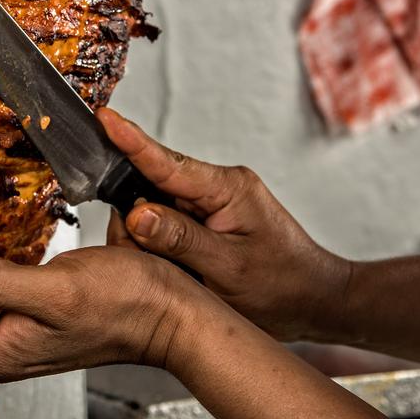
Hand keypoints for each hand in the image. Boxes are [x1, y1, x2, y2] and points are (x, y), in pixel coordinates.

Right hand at [99, 109, 351, 342]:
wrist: (314, 299)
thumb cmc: (283, 285)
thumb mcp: (229, 269)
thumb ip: (180, 240)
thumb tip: (136, 214)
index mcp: (228, 188)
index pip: (168, 162)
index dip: (131, 141)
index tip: (104, 119)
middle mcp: (219, 188)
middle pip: (153, 186)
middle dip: (135, 218)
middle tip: (137, 254)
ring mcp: (213, 203)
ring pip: (157, 208)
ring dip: (150, 239)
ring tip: (176, 272)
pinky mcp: (208, 220)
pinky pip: (169, 223)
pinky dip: (161, 246)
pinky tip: (176, 269)